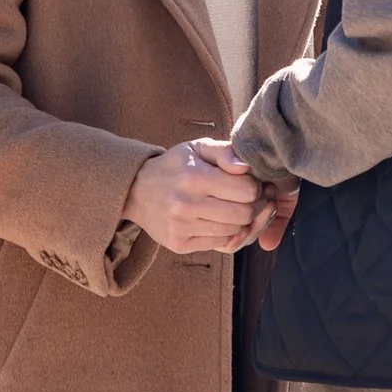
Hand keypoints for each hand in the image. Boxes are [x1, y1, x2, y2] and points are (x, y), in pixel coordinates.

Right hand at [125, 139, 264, 255]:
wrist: (136, 191)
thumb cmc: (174, 167)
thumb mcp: (196, 147)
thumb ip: (224, 151)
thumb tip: (246, 166)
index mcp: (194, 177)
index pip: (246, 190)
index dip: (255, 187)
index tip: (249, 184)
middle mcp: (187, 204)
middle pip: (244, 214)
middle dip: (253, 206)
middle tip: (249, 200)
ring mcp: (182, 227)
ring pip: (234, 231)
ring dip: (240, 221)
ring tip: (233, 209)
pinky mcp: (179, 244)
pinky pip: (219, 243)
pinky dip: (225, 233)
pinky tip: (218, 221)